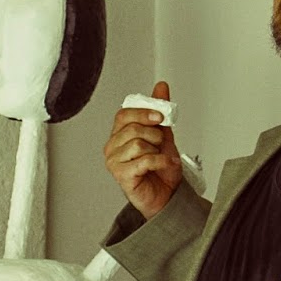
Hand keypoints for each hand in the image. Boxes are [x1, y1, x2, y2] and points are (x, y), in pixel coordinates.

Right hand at [104, 80, 183, 218]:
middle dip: (154, 134)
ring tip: (161, 157)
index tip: (161, 117)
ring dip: (157, 150)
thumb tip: (161, 86)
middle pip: (132, 128)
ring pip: (138, 144)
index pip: (124, 114)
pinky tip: (165, 164)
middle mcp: (113, 147)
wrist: (167, 194)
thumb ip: (160, 111)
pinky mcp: (121, 176)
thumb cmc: (161, 168)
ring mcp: (114, 162)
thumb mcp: (164, 134)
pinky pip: (143, 160)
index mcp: (119, 134)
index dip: (144, 112)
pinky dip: (160, 161)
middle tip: (162, 144)